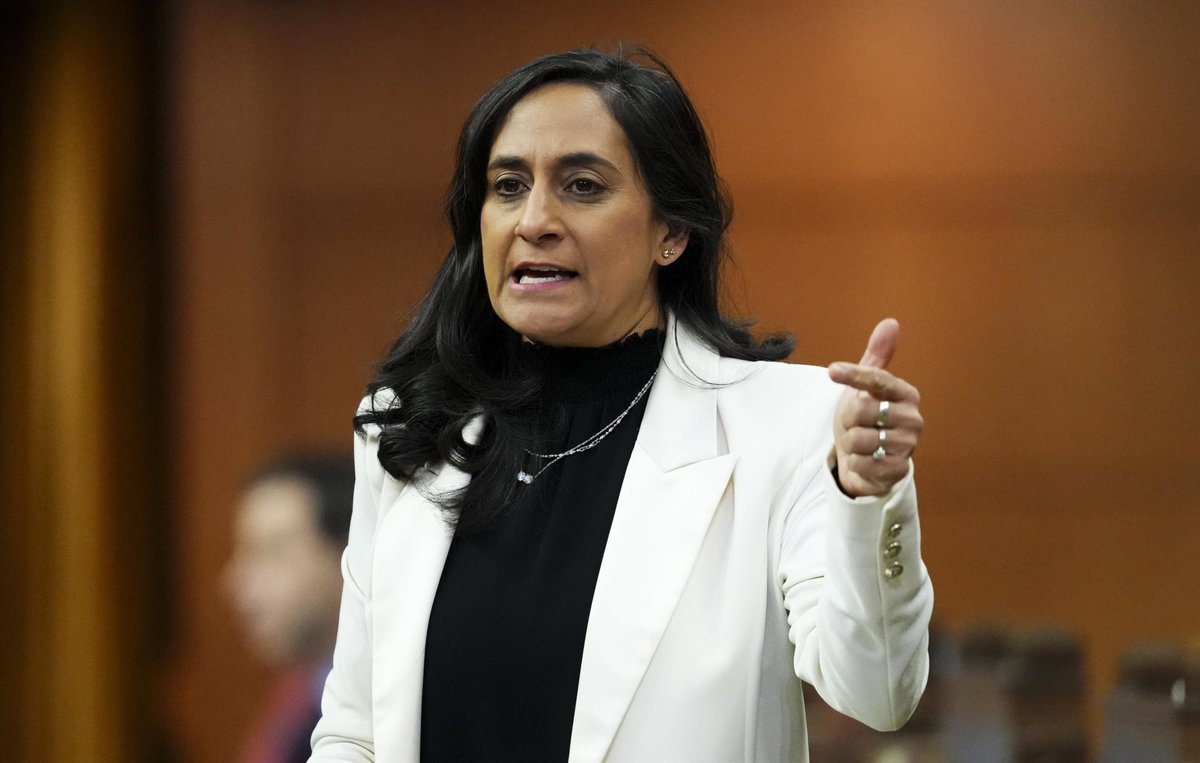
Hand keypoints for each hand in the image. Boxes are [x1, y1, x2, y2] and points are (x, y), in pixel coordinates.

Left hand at [828, 318, 922, 497]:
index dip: (853, 374)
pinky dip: (855, 463)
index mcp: (906, 393)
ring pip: (859, 439)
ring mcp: (908, 445)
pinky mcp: (898, 470)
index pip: (877, 378)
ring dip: (850, 443)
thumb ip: (876, 355)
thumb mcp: (866, 387)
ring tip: (860, 444)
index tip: (831, 370)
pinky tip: (865, 461)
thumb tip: (891, 322)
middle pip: (861, 411)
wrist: (868, 461)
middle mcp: (913, 418)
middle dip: (848, 420)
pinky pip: (862, 462)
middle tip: (855, 425)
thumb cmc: (866, 418)